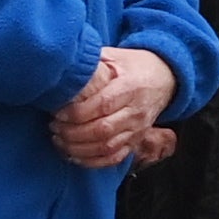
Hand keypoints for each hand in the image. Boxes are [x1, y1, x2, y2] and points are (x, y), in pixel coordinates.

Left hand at [52, 46, 176, 168]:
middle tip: (54, 127)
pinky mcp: (135, 142)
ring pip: (106, 147)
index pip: (103, 105)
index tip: (57, 113)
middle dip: (73, 133)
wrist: (164, 78)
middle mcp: (136, 112)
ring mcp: (137, 130)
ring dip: (78, 148)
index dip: (77, 113)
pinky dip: (91, 161)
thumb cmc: (134, 66)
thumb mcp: (114, 56)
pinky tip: (73, 155)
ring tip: (59, 140)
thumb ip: (92, 62)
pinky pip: (114, 158)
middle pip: (103, 130)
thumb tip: (64, 67)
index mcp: (131, 87)